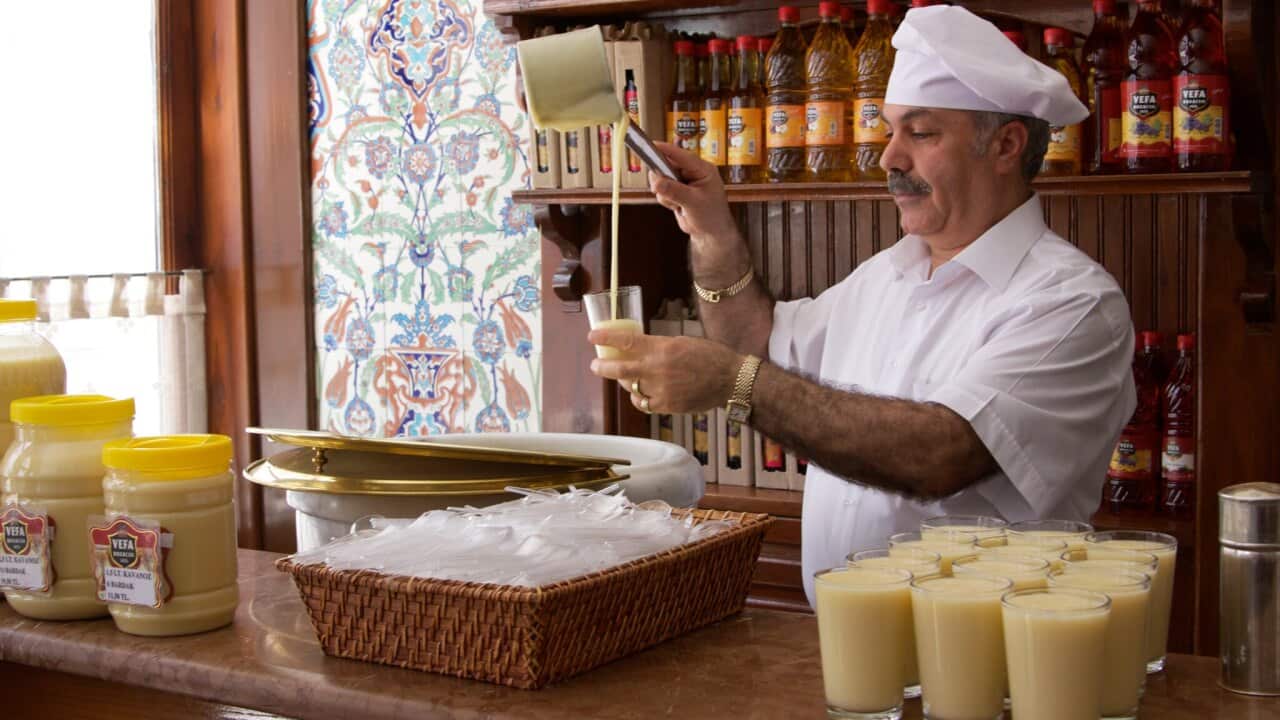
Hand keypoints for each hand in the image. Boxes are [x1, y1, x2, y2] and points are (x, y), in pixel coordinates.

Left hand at [588, 327, 741, 414]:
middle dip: (602, 367)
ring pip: (631, 387)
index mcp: (662, 347)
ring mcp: (661, 389)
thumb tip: (637, 347)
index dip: (606, 338)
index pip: (626, 341)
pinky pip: (644, 403)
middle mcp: (658, 369)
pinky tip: (639, 393)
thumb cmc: (709, 356)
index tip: (592, 337)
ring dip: (624, 382)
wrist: (730, 379)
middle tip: (595, 365)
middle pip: (620, 369)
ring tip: (624, 378)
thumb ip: (658, 346)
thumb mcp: (682, 341)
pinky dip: (639, 398)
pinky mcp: (667, 405)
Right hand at [648, 142, 741, 251]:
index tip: (651, 145)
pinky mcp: (675, 190)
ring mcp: (683, 181)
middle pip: (667, 165)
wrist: (711, 233)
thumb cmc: (712, 216)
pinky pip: (661, 189)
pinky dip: (665, 199)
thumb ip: (675, 191)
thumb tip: (656, 182)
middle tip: (661, 188)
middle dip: (663, 178)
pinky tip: (677, 207)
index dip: (666, 150)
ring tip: (678, 204)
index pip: (682, 156)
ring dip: (664, 192)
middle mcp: (692, 172)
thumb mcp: (694, 203)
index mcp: (703, 169)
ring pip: (661, 178)